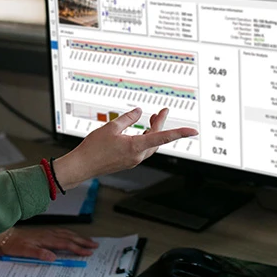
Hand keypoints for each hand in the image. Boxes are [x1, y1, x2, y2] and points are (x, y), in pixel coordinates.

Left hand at [0, 227, 97, 260]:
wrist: (6, 235)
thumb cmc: (14, 245)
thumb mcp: (24, 252)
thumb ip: (39, 253)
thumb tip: (52, 256)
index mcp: (46, 239)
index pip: (66, 244)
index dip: (78, 248)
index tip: (88, 252)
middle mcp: (49, 234)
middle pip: (70, 237)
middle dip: (84, 242)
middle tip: (95, 245)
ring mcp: (48, 231)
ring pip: (68, 233)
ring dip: (80, 237)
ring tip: (90, 240)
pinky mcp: (46, 231)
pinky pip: (63, 231)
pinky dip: (72, 234)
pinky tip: (74, 235)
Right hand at [53, 107, 196, 188]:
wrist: (82, 166)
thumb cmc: (93, 148)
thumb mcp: (111, 127)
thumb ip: (128, 118)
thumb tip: (139, 111)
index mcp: (135, 147)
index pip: (162, 137)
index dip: (180, 133)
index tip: (193, 131)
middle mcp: (137, 156)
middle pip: (157, 139)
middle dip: (161, 124)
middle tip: (163, 111)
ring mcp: (133, 160)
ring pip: (150, 145)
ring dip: (154, 131)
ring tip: (153, 117)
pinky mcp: (128, 161)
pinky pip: (143, 149)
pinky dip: (146, 138)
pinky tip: (142, 131)